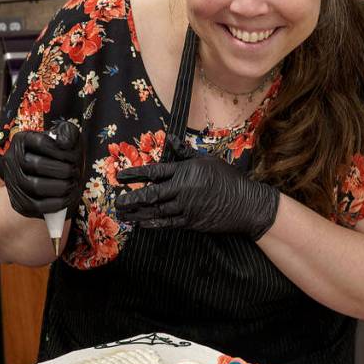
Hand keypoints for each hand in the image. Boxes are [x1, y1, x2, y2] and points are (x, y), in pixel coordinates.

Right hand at [1, 120, 82, 217]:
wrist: (43, 179)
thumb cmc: (57, 156)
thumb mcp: (64, 138)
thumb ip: (67, 133)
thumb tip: (65, 143)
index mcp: (21, 140)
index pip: (41, 143)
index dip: (61, 151)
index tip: (73, 156)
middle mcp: (11, 160)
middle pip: (37, 165)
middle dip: (63, 170)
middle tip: (75, 171)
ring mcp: (13, 182)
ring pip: (36, 186)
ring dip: (61, 186)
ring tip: (73, 183)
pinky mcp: (19, 203)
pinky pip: (38, 205)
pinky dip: (57, 202)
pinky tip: (68, 197)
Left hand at [114, 135, 278, 238]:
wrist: (247, 204)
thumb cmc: (229, 179)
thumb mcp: (208, 161)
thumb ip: (187, 153)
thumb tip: (173, 140)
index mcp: (187, 170)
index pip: (155, 171)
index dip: (135, 174)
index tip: (119, 176)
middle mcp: (184, 188)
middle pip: (151, 193)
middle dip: (132, 198)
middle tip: (116, 202)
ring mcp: (188, 207)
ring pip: (157, 211)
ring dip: (138, 213)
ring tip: (123, 214)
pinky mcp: (192, 221)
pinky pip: (168, 223)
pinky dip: (153, 223)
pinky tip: (142, 223)